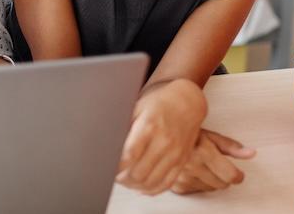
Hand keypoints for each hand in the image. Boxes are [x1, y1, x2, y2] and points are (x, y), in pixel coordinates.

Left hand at [116, 79, 206, 194]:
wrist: (187, 103)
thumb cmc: (159, 104)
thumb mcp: (136, 108)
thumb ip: (124, 127)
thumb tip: (106, 143)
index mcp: (149, 126)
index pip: (129, 155)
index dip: (115, 166)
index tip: (106, 167)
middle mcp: (164, 142)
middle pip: (139, 172)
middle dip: (122, 178)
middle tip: (113, 176)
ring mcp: (175, 154)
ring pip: (151, 182)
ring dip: (134, 186)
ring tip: (124, 181)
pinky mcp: (182, 161)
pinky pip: (166, 183)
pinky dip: (151, 189)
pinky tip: (141, 187)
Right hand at [170, 129, 255, 193]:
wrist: (161, 136)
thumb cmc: (185, 133)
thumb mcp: (210, 135)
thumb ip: (231, 146)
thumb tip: (250, 153)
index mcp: (203, 152)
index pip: (231, 176)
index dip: (238, 175)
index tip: (238, 174)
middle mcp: (192, 166)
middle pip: (222, 184)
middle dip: (223, 176)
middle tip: (216, 164)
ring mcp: (182, 177)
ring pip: (210, 188)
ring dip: (210, 180)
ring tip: (201, 165)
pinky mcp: (175, 185)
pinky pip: (196, 190)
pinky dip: (197, 183)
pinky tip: (192, 171)